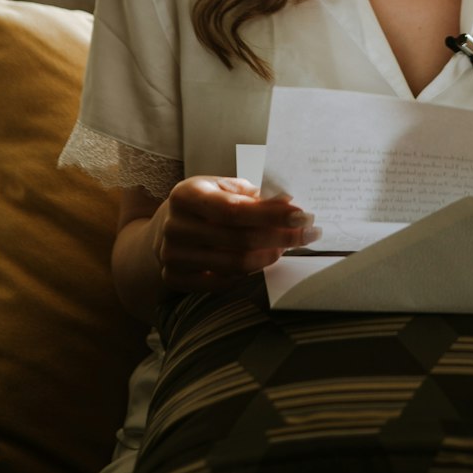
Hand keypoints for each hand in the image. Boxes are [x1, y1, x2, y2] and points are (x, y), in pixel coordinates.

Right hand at [153, 176, 319, 293]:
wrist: (166, 227)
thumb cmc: (205, 203)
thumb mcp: (221, 187)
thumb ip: (251, 195)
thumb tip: (287, 203)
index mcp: (186, 194)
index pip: (236, 210)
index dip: (272, 215)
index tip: (303, 216)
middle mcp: (175, 225)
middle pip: (239, 240)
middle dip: (280, 237)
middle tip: (305, 234)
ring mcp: (172, 255)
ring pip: (234, 265)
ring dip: (268, 257)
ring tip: (284, 246)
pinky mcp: (174, 278)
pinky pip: (221, 284)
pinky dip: (247, 274)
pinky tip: (260, 262)